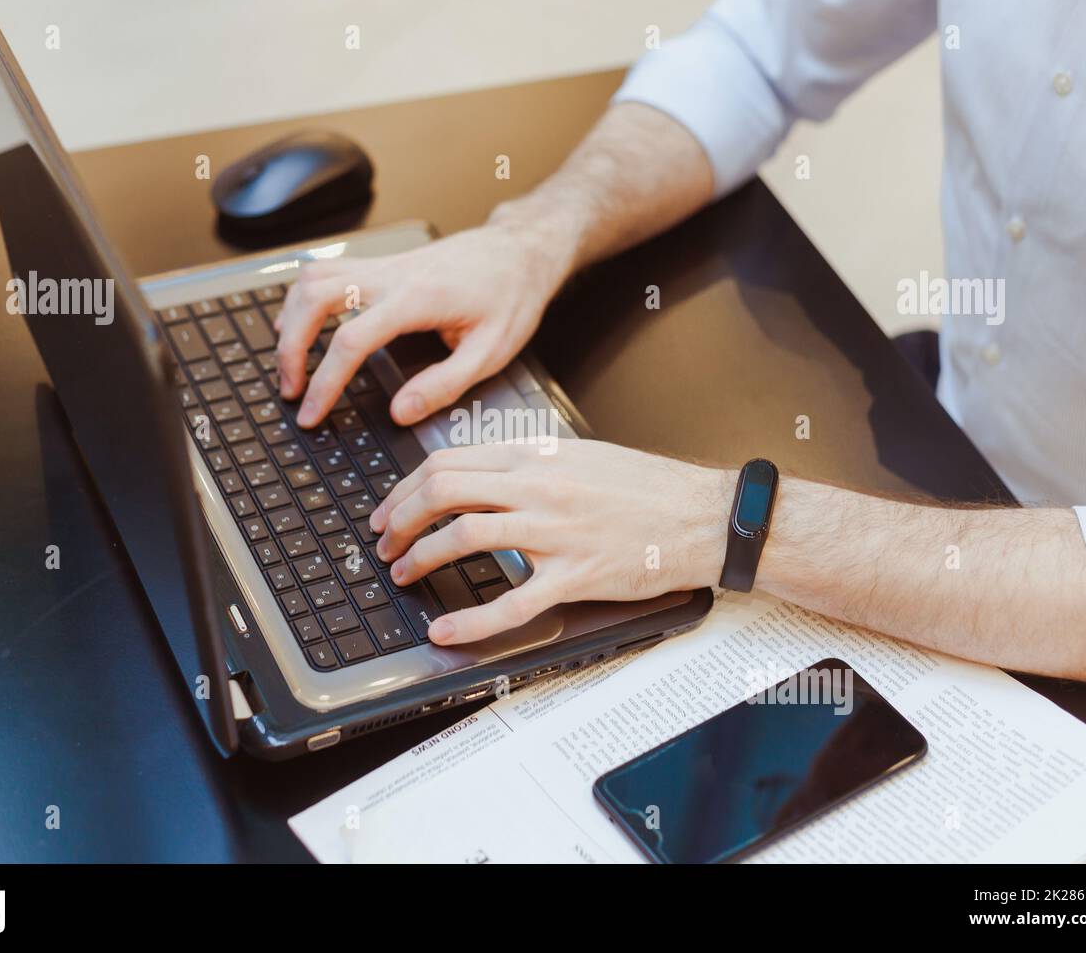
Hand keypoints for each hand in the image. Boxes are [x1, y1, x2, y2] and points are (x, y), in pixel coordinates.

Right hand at [275, 222, 566, 428]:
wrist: (521, 250)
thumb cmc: (511, 296)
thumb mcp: (491, 352)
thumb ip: (444, 385)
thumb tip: (400, 412)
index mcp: (417, 299)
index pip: (351, 341)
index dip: (325, 383)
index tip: (313, 413)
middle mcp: (393, 274)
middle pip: (314, 298)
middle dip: (291, 347)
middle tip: (291, 389)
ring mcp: (385, 264)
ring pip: (313, 276)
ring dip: (291, 317)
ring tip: (290, 362)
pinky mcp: (384, 263)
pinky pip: (328, 269)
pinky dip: (304, 296)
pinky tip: (302, 322)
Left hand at [368, 441, 732, 644]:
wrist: (701, 517)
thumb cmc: (646, 488)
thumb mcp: (580, 455)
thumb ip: (528, 462)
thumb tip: (479, 473)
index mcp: (537, 456)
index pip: (448, 463)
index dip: (406, 488)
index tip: (391, 508)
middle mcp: (540, 488)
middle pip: (444, 492)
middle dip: (400, 519)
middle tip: (385, 542)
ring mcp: (555, 532)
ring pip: (465, 537)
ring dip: (421, 558)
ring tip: (404, 574)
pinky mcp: (574, 576)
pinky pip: (511, 602)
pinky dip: (469, 621)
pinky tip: (444, 631)